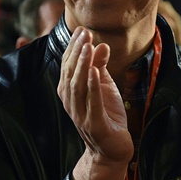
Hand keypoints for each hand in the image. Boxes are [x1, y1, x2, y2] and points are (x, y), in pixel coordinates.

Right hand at [58, 27, 132, 179]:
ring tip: (88, 47)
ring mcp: (81, 115)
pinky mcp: (94, 125)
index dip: (73, 48)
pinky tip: (96, 71)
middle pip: (70, 74)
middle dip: (77, 52)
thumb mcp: (104, 86)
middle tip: (84, 34)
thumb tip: (101, 44)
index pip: (68, 66)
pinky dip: (93, 87)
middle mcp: (71, 103)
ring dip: (83, 66)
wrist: (112, 149)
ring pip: (78, 87)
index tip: (81, 30)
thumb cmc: (107, 115)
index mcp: (70, 92)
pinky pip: (92, 104)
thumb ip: (101, 66)